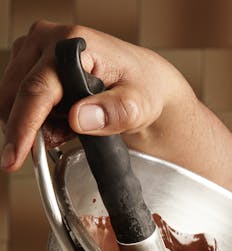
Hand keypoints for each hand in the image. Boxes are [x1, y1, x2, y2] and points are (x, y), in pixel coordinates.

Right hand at [0, 20, 195, 170]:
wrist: (144, 81)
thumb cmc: (142, 89)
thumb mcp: (138, 106)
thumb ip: (113, 112)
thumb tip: (79, 118)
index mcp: (73, 44)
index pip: (36, 90)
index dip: (22, 126)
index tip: (14, 157)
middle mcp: (48, 39)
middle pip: (16, 93)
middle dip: (27, 129)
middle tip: (57, 145)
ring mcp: (37, 48)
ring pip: (14, 97)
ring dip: (34, 123)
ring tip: (69, 129)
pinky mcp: (32, 59)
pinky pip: (19, 96)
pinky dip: (36, 117)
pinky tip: (62, 121)